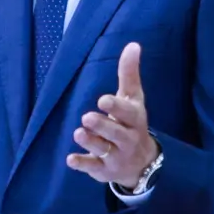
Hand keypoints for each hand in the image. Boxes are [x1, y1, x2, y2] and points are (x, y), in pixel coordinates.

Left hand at [66, 42, 159, 188]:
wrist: (142, 163)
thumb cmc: (132, 122)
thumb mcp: (132, 99)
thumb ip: (129, 73)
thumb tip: (133, 44)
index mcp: (135, 119)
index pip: (128, 113)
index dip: (117, 107)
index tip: (103, 99)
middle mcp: (128, 139)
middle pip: (116, 133)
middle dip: (102, 125)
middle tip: (87, 116)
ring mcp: (116, 156)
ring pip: (104, 149)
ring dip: (90, 142)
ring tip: (78, 132)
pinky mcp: (104, 169)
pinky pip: (93, 167)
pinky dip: (83, 164)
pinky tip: (70, 159)